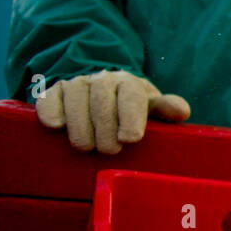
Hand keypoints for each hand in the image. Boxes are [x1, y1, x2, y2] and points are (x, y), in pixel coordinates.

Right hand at [35, 70, 190, 153]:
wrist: (102, 91)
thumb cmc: (131, 107)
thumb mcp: (150, 107)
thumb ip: (165, 109)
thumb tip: (181, 111)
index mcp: (129, 83)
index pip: (131, 97)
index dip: (130, 118)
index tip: (130, 139)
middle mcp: (102, 80)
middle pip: (101, 103)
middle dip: (105, 130)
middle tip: (110, 151)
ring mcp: (76, 84)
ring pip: (75, 101)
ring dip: (80, 128)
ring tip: (87, 148)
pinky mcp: (54, 92)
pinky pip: (49, 99)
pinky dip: (51, 113)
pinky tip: (57, 127)